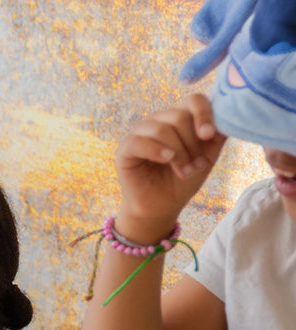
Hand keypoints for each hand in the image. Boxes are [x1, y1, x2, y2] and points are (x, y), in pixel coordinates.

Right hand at [114, 93, 227, 240]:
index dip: (204, 114)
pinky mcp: (124, 150)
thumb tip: (228, 117)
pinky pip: (139, 142)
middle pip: (179, 117)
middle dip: (192, 144)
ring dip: (179, 153)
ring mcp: (139, 133)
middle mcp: (158, 120)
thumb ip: (217, 135)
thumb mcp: (208, 156)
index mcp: (178, 117)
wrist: (162, 206)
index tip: (209, 136)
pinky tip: (166, 160)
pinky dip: (156, 150)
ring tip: (184, 171)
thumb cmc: (183, 179)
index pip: (193, 100)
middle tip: (196, 165)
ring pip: (161, 129)